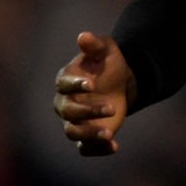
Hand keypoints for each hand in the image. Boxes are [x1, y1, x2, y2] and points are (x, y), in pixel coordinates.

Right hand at [53, 32, 135, 156]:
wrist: (121, 83)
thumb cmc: (109, 64)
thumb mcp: (106, 50)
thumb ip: (95, 45)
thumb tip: (83, 36)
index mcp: (67, 80)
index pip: (64, 84)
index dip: (76, 85)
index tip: (93, 84)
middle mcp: (66, 102)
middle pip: (68, 111)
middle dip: (88, 111)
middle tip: (112, 108)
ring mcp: (75, 120)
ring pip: (73, 132)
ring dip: (90, 134)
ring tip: (109, 134)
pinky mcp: (87, 134)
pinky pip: (86, 147)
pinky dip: (97, 149)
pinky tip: (114, 147)